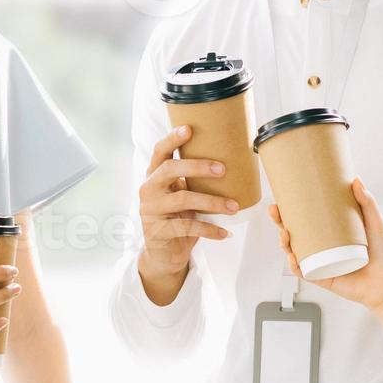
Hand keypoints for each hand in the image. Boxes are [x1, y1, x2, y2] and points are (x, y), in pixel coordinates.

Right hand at [136, 125, 236, 290]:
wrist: (164, 254)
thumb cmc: (179, 218)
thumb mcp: (183, 195)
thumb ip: (194, 181)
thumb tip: (233, 162)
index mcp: (155, 176)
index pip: (159, 152)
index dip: (172, 139)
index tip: (189, 128)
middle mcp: (148, 189)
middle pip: (169, 169)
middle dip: (197, 166)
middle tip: (222, 169)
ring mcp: (150, 210)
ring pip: (181, 199)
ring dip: (211, 202)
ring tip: (233, 206)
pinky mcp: (157, 231)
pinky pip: (186, 226)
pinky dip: (209, 229)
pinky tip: (225, 233)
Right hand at [269, 178, 382, 312]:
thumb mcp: (375, 223)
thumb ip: (367, 202)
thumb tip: (356, 180)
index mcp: (331, 234)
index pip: (306, 219)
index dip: (291, 210)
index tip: (283, 197)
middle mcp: (323, 248)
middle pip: (295, 234)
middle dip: (280, 223)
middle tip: (275, 211)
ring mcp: (321, 263)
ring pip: (295, 252)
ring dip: (284, 243)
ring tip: (284, 233)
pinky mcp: (322, 277)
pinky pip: (304, 272)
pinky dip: (295, 266)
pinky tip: (292, 258)